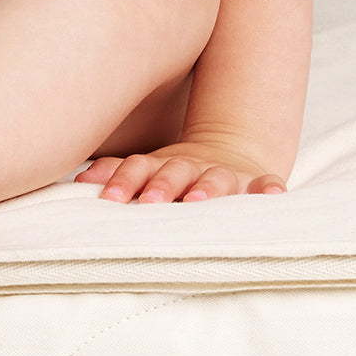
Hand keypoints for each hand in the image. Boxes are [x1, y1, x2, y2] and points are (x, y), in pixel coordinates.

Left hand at [75, 140, 286, 203]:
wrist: (227, 152)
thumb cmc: (175, 171)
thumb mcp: (148, 167)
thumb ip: (119, 172)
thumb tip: (80, 179)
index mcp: (162, 165)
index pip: (140, 168)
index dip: (124, 180)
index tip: (109, 197)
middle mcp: (192, 167)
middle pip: (175, 172)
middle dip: (162, 187)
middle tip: (148, 204)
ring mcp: (224, 174)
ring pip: (217, 179)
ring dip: (208, 189)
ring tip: (198, 200)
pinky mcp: (254, 182)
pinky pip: (266, 184)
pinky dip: (270, 188)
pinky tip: (275, 195)